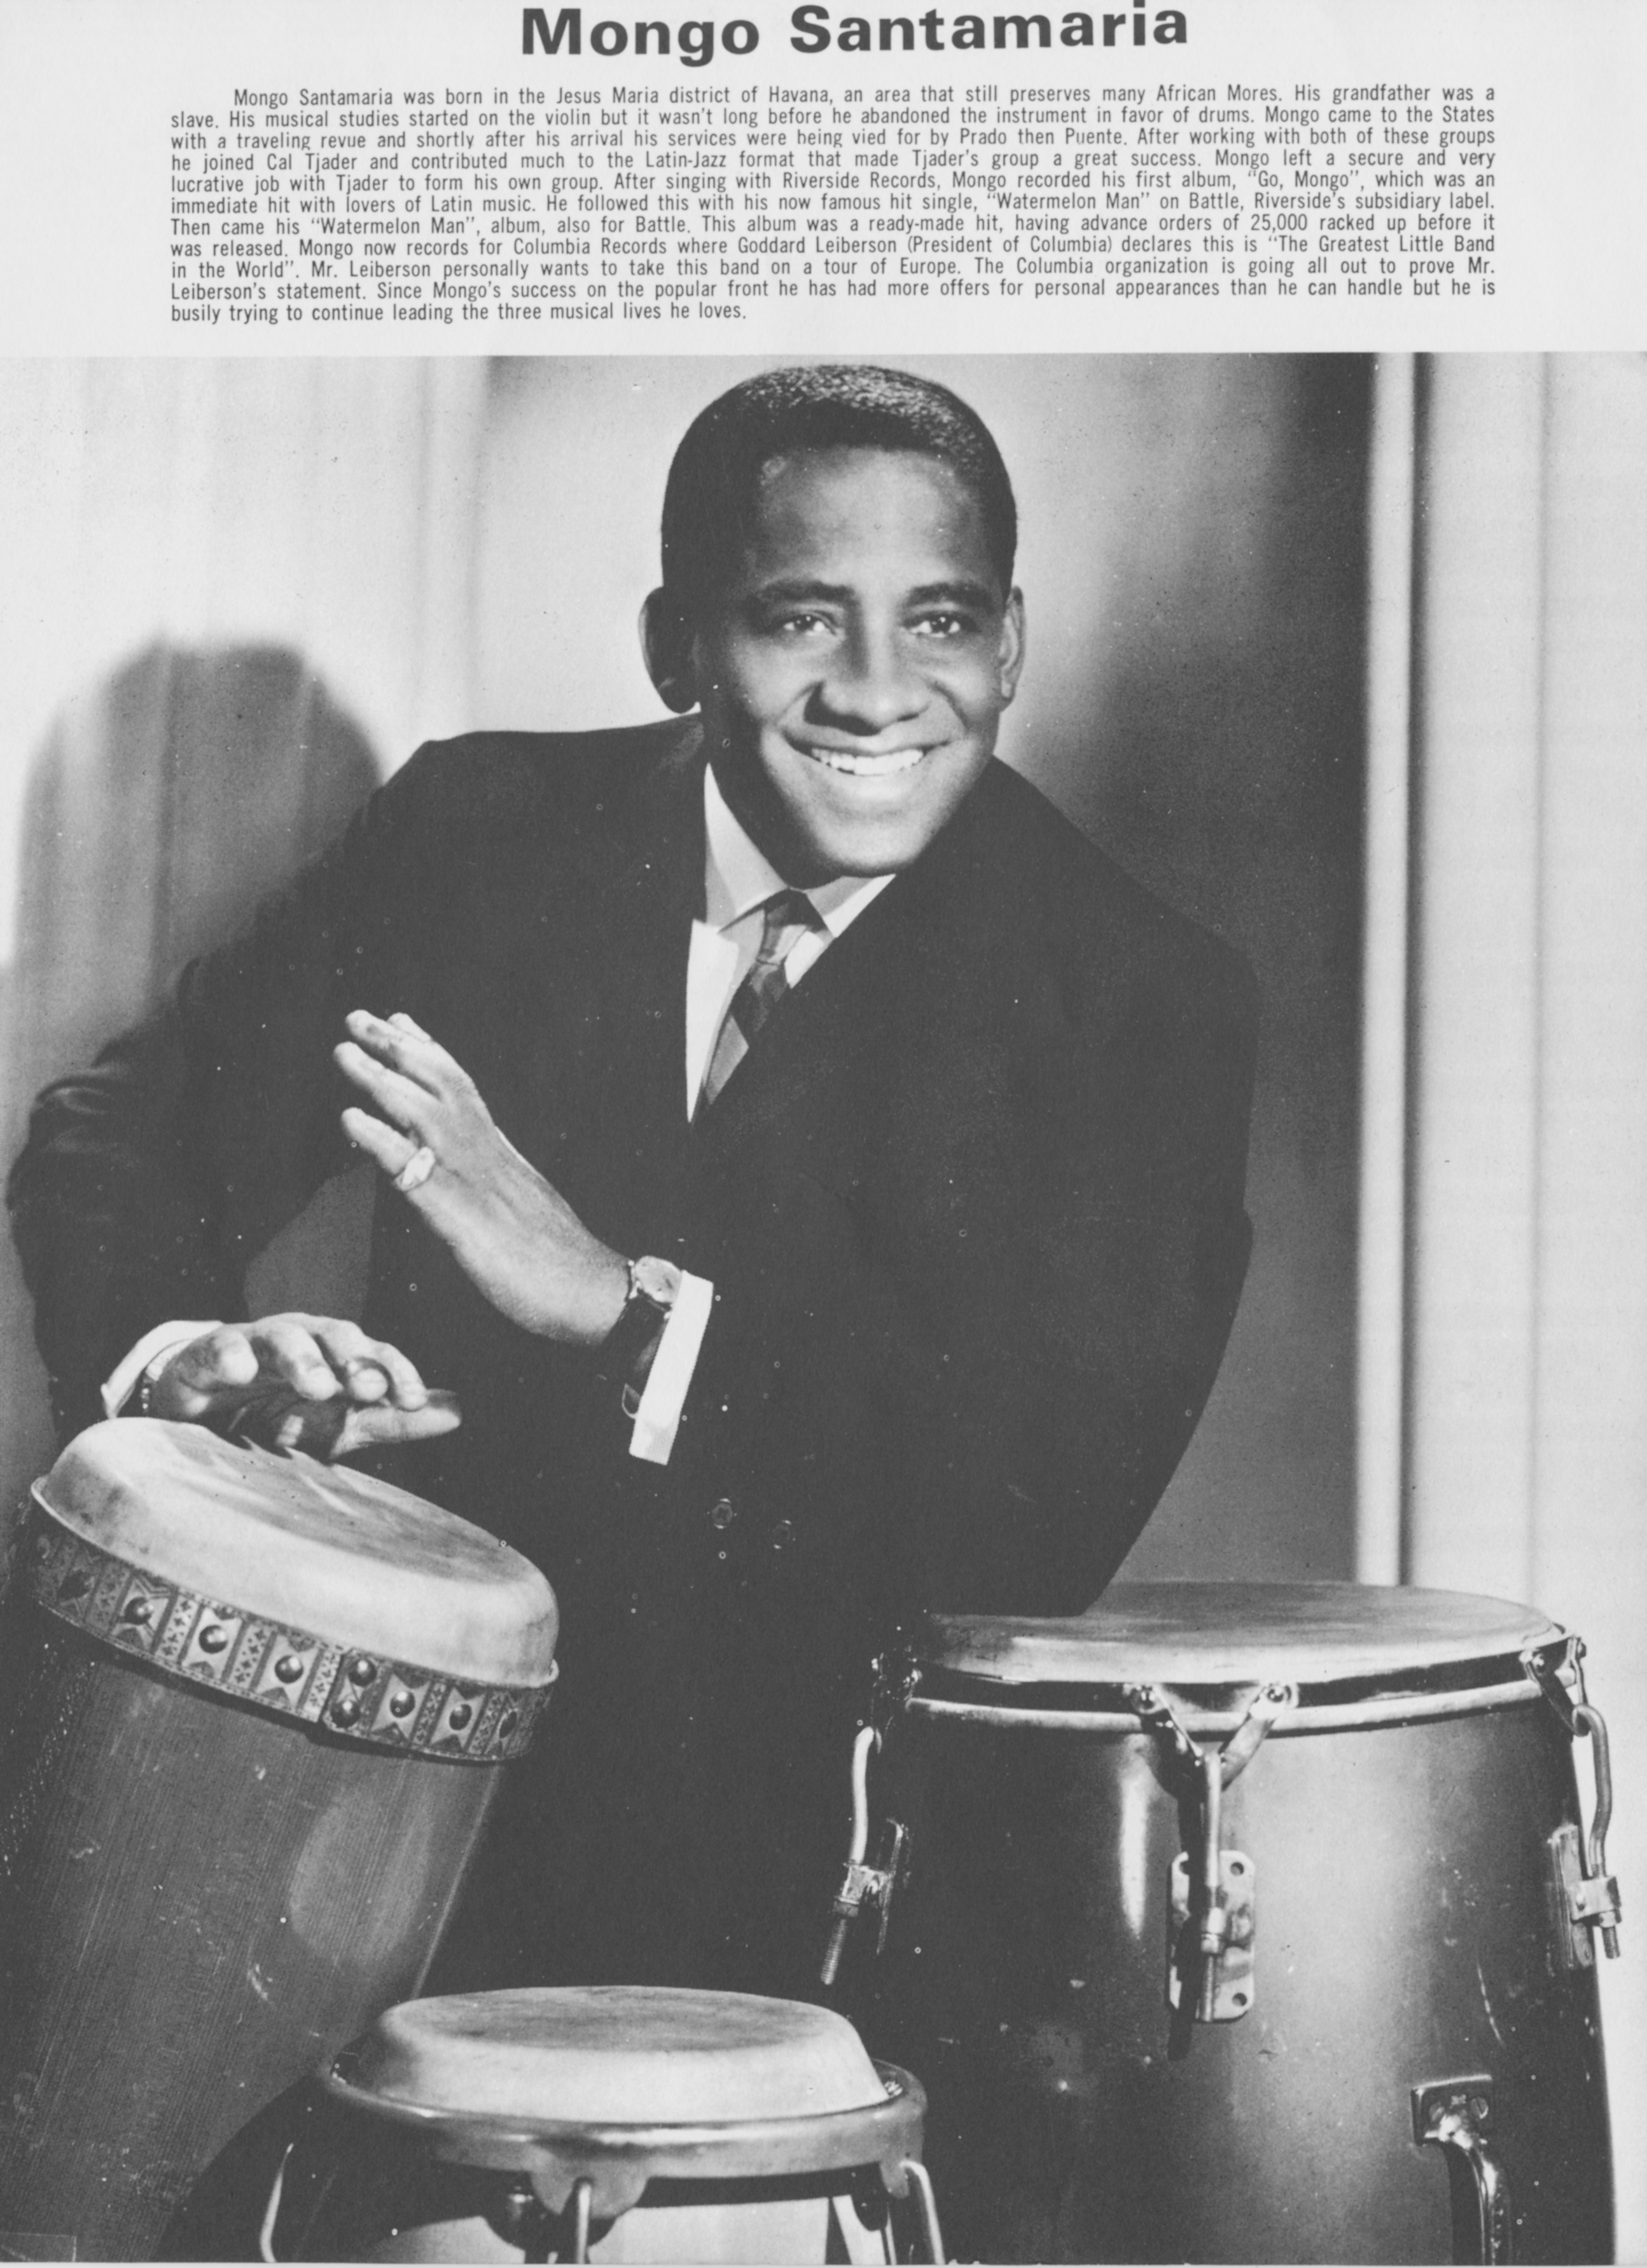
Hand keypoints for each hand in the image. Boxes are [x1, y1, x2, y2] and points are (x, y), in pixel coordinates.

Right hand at [149, 1315, 460, 1459]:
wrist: (204, 1420)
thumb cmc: (282, 1416)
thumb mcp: (340, 1426)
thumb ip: (393, 1420)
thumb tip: (458, 1412)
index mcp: (339, 1355)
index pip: (377, 1355)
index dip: (397, 1374)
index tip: (413, 1400)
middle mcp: (303, 1340)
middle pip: (335, 1335)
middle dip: (354, 1359)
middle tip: (366, 1387)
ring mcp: (254, 1344)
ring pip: (283, 1337)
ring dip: (303, 1358)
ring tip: (316, 1384)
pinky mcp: (206, 1356)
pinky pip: (219, 1348)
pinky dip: (231, 1355)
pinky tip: (241, 1371)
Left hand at [335, 1011, 630, 1346]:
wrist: (591, 1292)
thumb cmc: (561, 1263)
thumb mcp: (523, 1210)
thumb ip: (494, 1187)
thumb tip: (470, 1179)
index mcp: (500, 1153)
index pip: (462, 1087)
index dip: (429, 1051)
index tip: (401, 1020)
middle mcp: (487, 1154)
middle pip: (440, 1084)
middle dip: (397, 1047)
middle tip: (358, 1016)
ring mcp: (473, 1180)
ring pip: (424, 1114)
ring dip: (381, 1079)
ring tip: (345, 1051)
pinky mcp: (460, 1216)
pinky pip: (414, 1171)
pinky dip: (380, 1140)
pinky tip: (350, 1119)